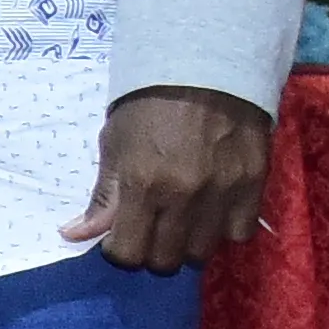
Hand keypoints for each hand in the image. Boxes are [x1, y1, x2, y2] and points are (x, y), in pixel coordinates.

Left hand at [74, 83, 276, 272]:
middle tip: (152, 229)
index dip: (121, 251)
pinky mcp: (254, 185)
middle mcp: (183, 195)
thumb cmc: (149, 104)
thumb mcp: (115, 144)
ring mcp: (222, 193)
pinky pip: (239, 232)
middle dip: (153, 252)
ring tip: (182, 220)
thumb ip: (102, 196)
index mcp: (142, 184)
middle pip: (166, 260)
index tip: (122, 237)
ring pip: (202, 251)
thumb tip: (74, 235)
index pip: (128, 253)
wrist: (206, 67)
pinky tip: (213, 210)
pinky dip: (225, 228)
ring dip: (187, 243)